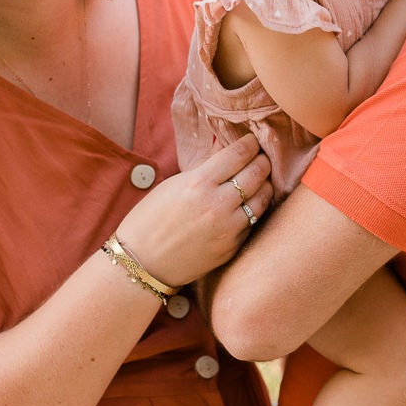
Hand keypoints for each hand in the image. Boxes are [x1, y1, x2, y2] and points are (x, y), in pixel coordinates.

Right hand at [113, 134, 273, 287]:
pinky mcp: (232, 247)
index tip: (252, 141)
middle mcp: (218, 204)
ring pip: (262, 198)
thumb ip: (204, 166)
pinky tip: (247, 205)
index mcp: (199, 183)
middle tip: (261, 157)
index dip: (250, 144)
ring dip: (264, 185)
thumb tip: (225, 146)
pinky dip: (253, 210)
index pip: (239, 154)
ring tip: (259, 180)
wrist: (142, 263)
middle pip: (258, 172)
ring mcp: (228, 228)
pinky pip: (252, 222)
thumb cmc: (150, 219)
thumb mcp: (173, 185)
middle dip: (263, 161)